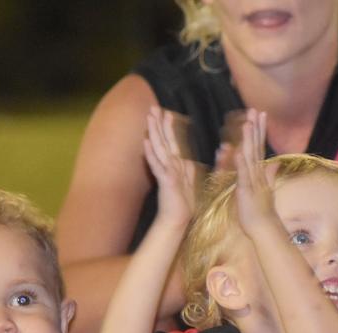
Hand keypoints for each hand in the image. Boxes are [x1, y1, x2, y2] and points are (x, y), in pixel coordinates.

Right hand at [144, 107, 200, 225]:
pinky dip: (151, 154)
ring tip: (149, 118)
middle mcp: (169, 166)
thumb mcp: (191, 183)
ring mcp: (166, 172)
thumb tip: (190, 161)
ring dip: (154, 133)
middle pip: (163, 141)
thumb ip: (189, 170)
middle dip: (159, 124)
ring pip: (159, 149)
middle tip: (154, 108)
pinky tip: (146, 142)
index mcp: (176, 165)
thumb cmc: (184, 205)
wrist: (178, 219)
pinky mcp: (165, 181)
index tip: (168, 113)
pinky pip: (157, 165)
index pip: (172, 143)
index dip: (169, 128)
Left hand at [233, 109, 278, 238]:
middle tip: (256, 110)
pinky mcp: (246, 190)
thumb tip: (275, 164)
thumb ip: (269, 175)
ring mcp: (253, 181)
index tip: (260, 115)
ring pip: (250, 157)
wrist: (263, 228)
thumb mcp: (264, 190)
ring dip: (249, 140)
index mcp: (259, 173)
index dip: (259, 131)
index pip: (259, 148)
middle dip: (256, 128)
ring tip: (247, 123)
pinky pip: (243, 175)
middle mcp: (257, 174)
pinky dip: (241, 163)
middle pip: (257, 147)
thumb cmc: (261, 212)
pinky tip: (238, 150)